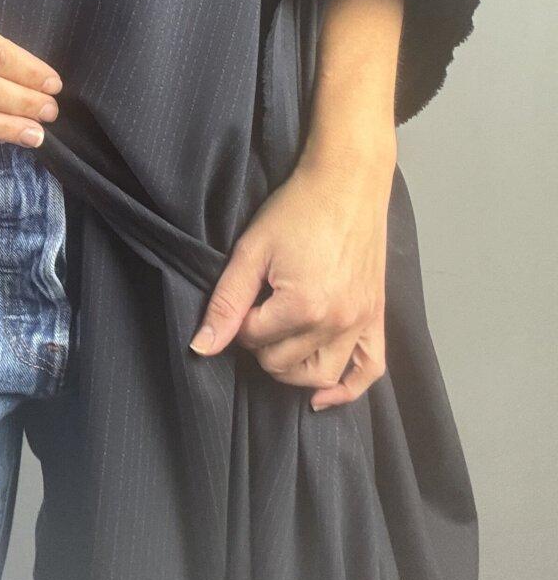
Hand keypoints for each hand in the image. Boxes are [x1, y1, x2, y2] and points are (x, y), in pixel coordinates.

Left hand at [189, 145, 394, 410]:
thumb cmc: (296, 209)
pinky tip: (321, 395)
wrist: (346, 184)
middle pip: (282, 364)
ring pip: (321, 376)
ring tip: (277, 344)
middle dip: (260, 344)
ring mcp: (362, 323)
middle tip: (257, 309)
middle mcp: (337, 323)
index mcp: (304, 306)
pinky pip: (369, 370)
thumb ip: (226, 302)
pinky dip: (346, 389)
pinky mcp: (377, 317)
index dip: (239, 320)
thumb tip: (202, 347)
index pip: (253, 339)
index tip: (246, 292)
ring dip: (292, 370)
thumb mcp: (251, 251)